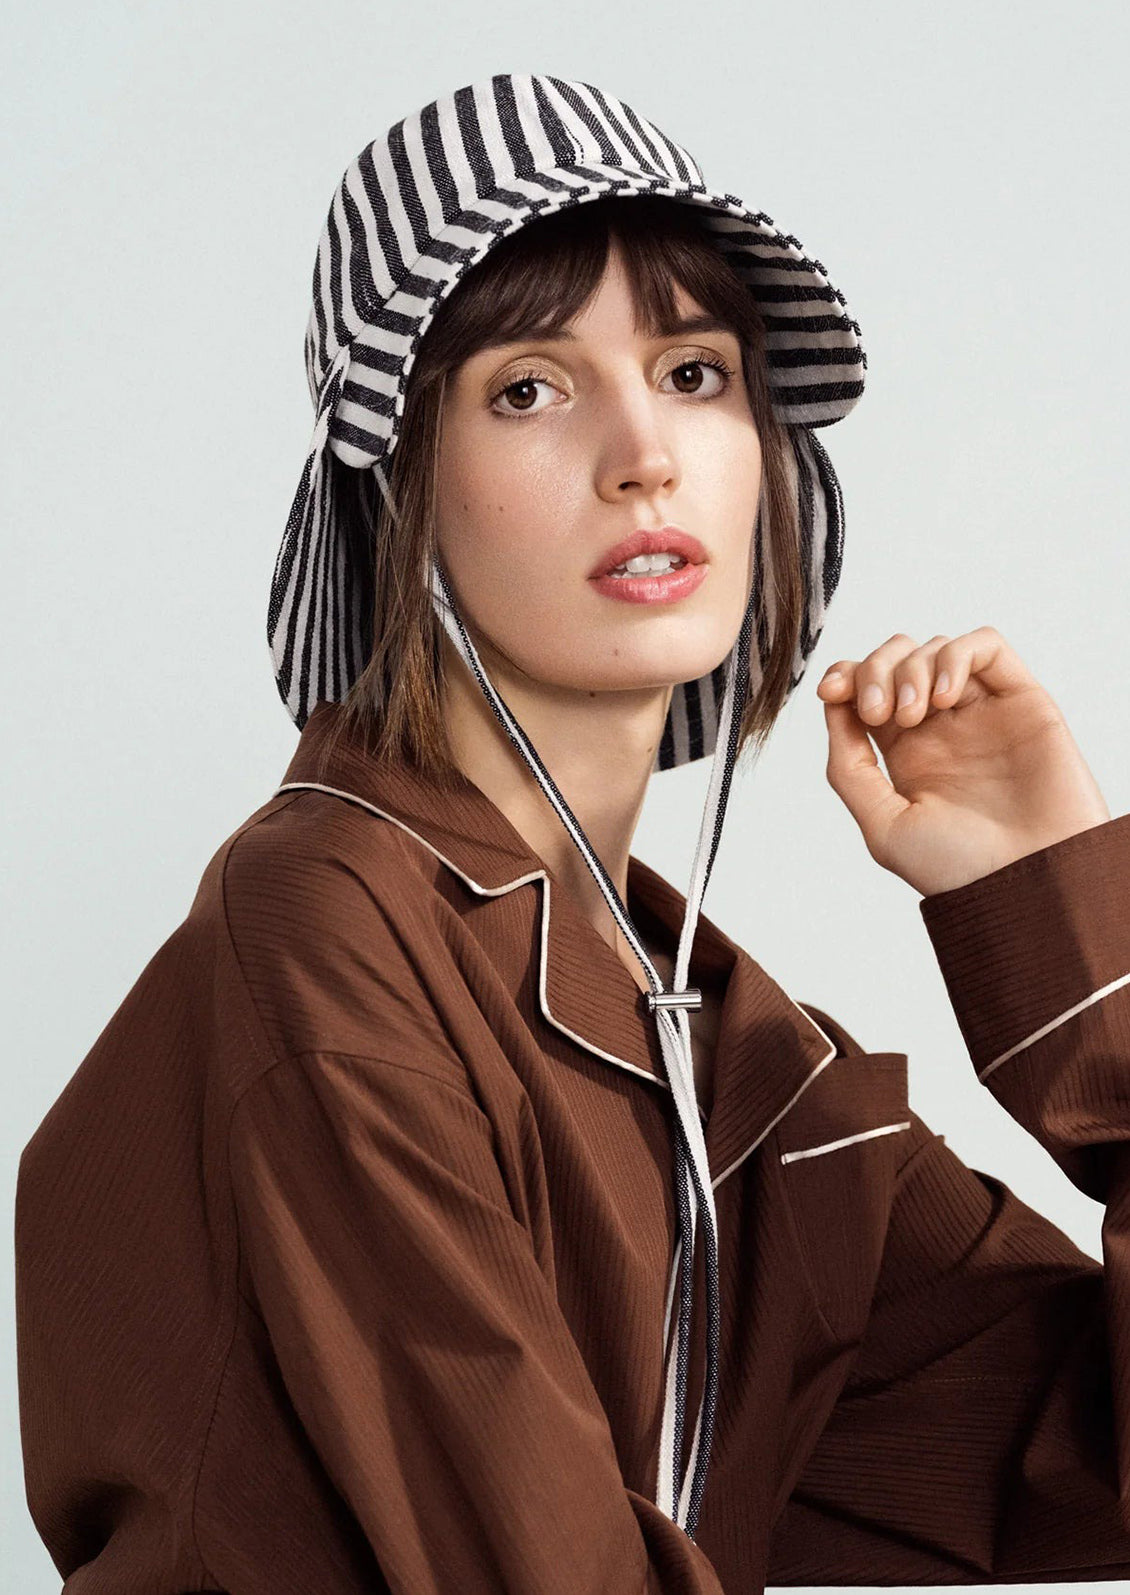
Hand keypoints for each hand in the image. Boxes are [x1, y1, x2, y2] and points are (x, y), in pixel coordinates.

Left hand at [815, 627, 1110, 896]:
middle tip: (879, 711)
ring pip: (936, 649)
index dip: (844, 677)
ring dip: (912, 667)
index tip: (832, 693)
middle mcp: (942, 728)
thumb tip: (833, 706)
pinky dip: (956, 655)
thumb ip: (849, 767)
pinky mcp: (1022, 700)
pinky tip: (945, 698)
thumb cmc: (960, 869)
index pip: (866, 690)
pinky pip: (987, 646)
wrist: (1029, 884)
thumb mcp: (883, 826)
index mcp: (906, 755)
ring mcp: (981, 712)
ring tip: (915, 713)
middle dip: (874, 669)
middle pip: (896, 660)